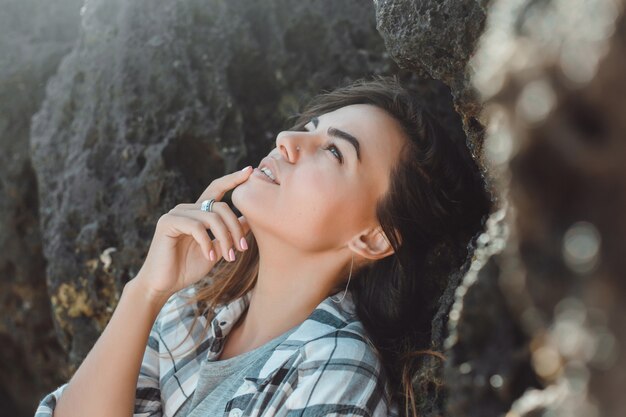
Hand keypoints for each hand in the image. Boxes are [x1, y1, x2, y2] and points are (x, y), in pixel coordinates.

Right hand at [132, 166, 252, 302]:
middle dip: (235, 227)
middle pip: (221, 206)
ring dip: (225, 238)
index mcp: (198, 212)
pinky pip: (196, 227)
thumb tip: (249, 219)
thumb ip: (229, 233)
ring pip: (211, 216)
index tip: (250, 170)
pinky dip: (207, 243)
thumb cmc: (187, 268)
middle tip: (242, 249)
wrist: (163, 285)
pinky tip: (210, 257)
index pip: (217, 189)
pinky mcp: (167, 223)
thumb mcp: (216, 249)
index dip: (233, 179)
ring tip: (229, 257)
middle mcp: (186, 209)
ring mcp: (175, 214)